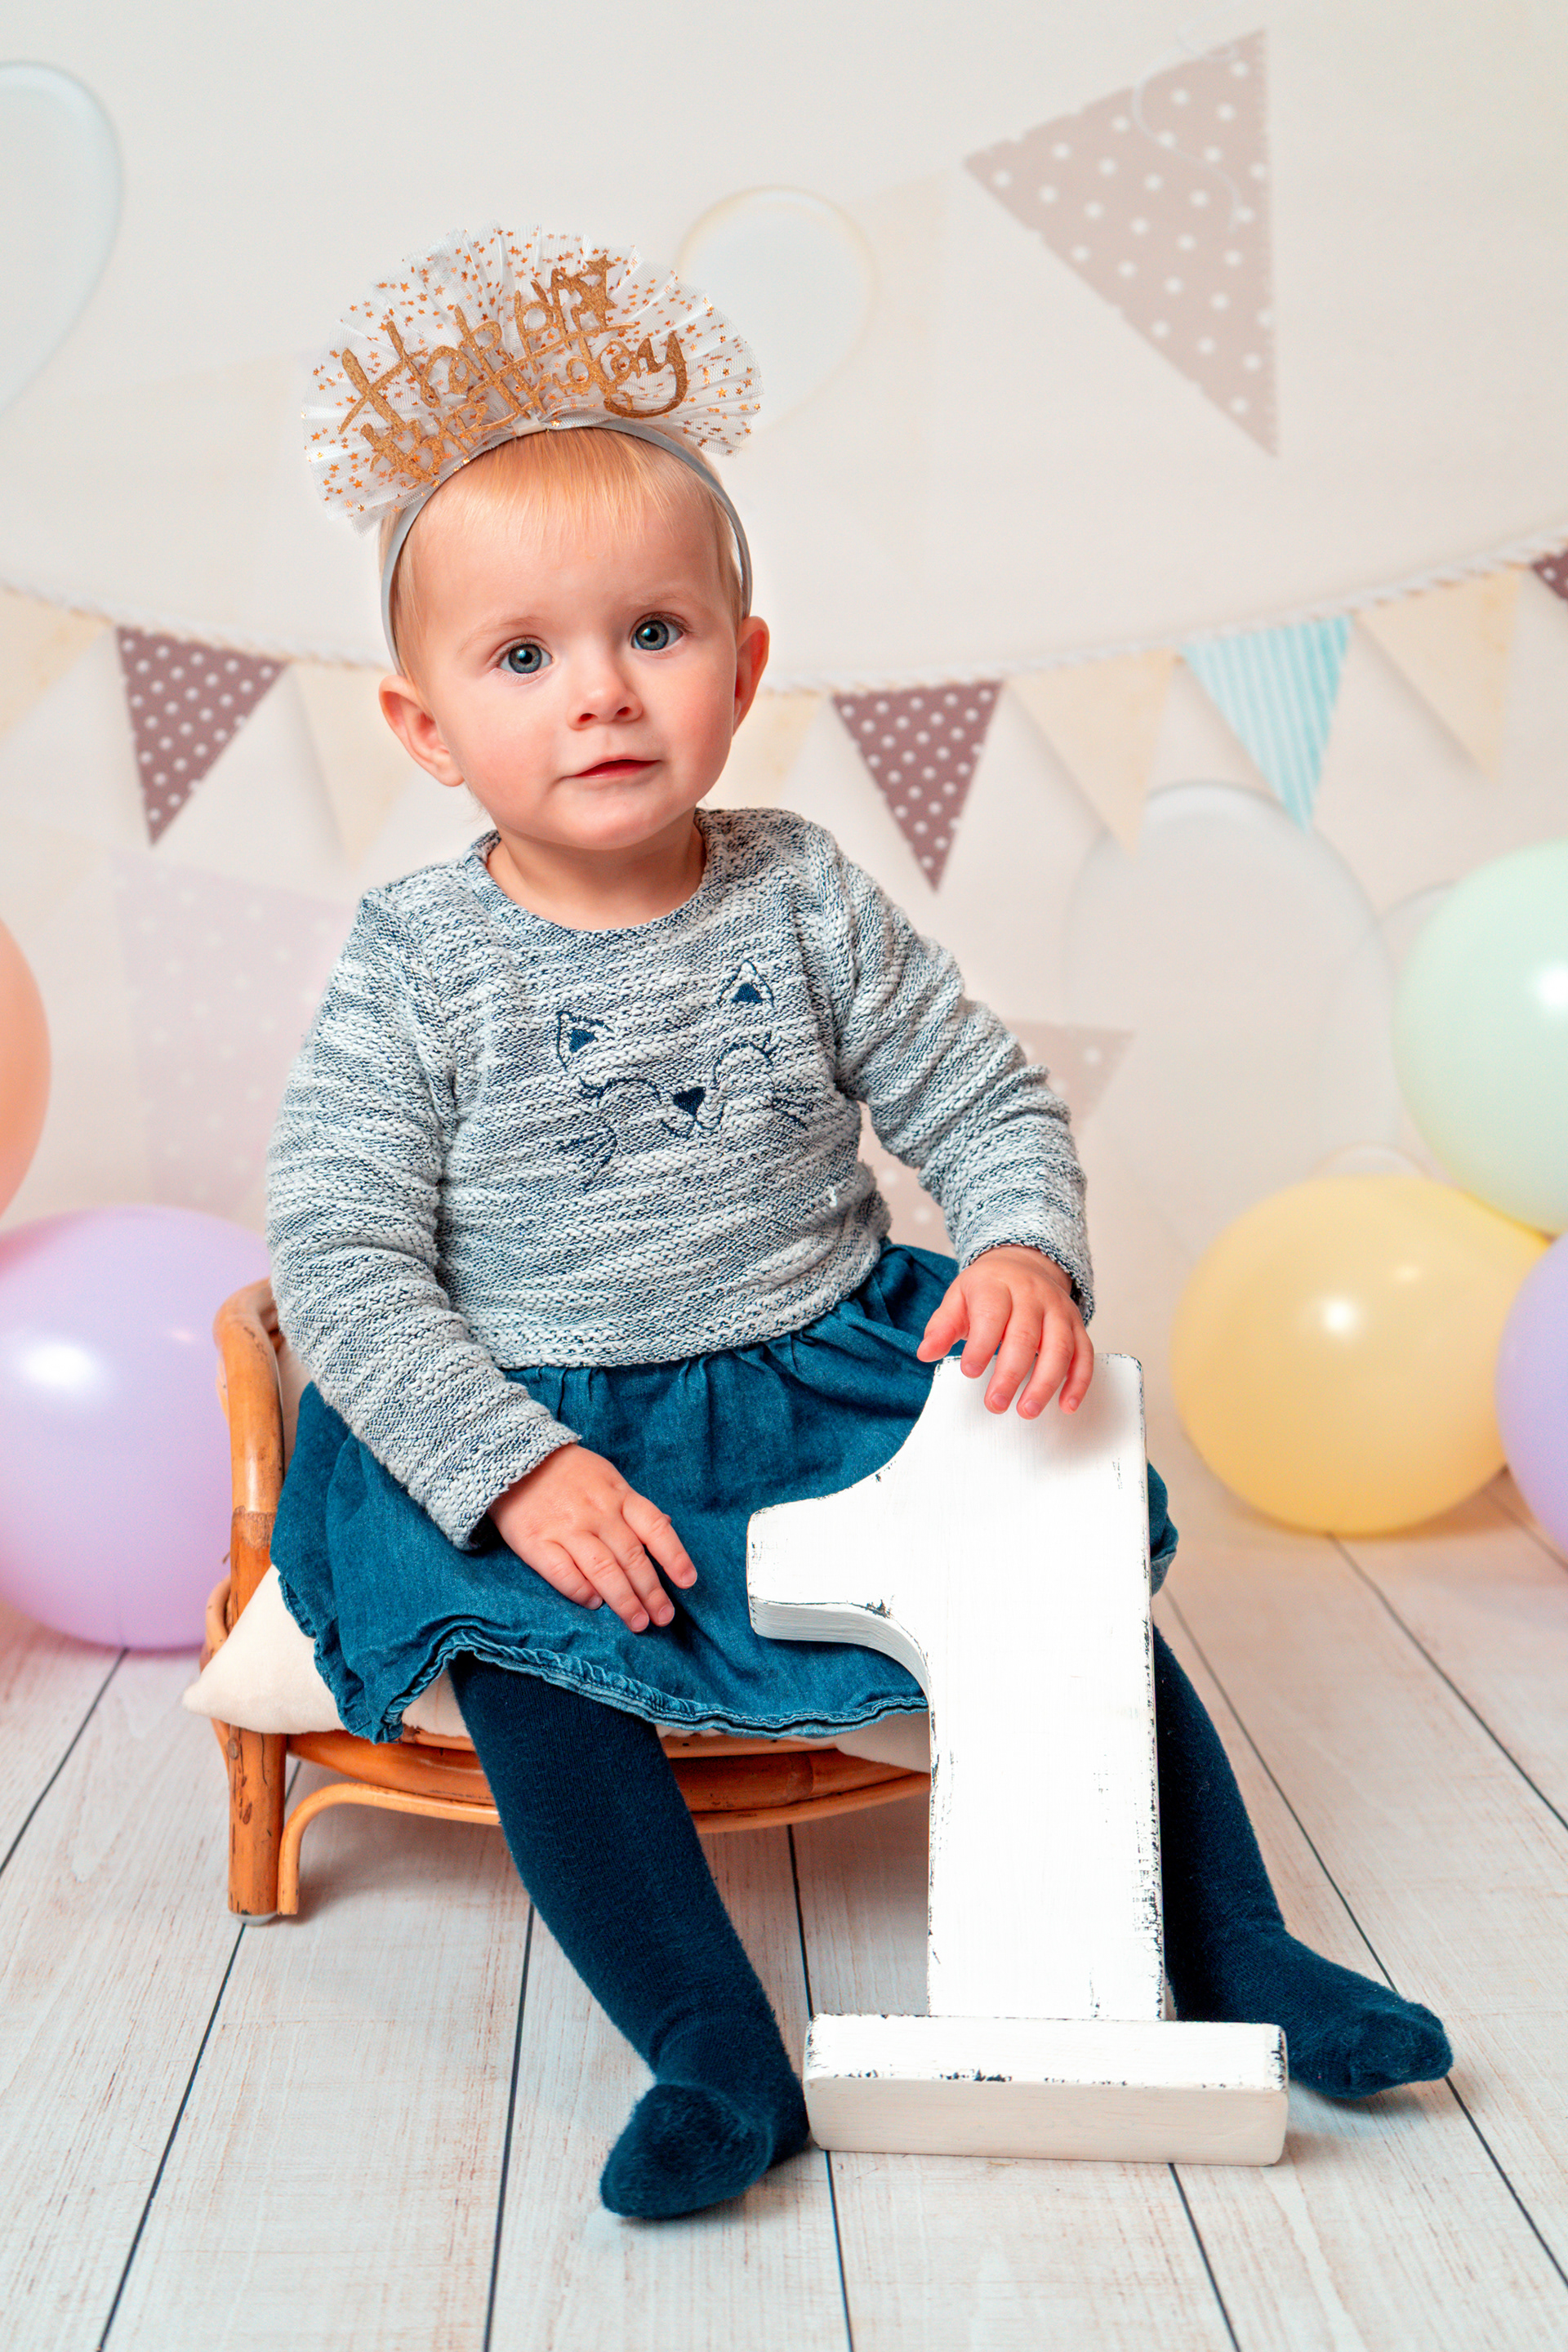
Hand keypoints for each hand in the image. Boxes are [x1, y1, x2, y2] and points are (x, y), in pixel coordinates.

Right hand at [489, 1444, 696, 1632]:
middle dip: (651, 1591)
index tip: (687, 1581)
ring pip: (603, 1569)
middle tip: (663, 1618)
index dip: (674, 1555)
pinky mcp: (535, 1541)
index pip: (654, 1528)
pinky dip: (581, 1590)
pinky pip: (563, 1572)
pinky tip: (593, 1603)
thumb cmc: (568, 1473)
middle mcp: (597, 1512)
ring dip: (623, 1600)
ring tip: (638, 1622)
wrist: (511, 1457)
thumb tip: (667, 1526)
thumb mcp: (608, 1478)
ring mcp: (566, 1527)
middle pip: (631, 1556)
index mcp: (618, 1495)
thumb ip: (633, 1506)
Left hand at [915, 1245, 1093, 1416]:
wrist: (1022, 1263)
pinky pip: (1084, 1353)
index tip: (969, 1370)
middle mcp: (1032, 1295)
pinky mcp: (1076, 1325)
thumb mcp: (957, 1299)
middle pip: (1025, 1336)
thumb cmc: (987, 1289)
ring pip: (1059, 1347)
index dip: (982, 1344)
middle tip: (995, 1402)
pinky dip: (1078, 1381)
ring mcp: (1058, 1310)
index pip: (992, 1314)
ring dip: (1045, 1383)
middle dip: (1011, 1374)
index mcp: (997, 1285)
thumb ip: (942, 1327)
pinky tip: (1066, 1405)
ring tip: (1027, 1410)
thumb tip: (926, 1353)